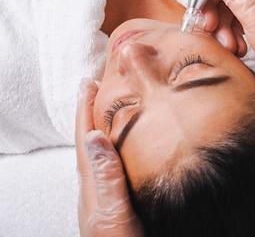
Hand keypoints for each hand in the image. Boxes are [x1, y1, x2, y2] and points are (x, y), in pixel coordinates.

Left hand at [75, 79, 143, 236]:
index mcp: (93, 187)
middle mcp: (96, 189)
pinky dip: (116, 150)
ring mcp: (106, 198)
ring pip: (101, 155)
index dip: (86, 111)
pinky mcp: (119, 206)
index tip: (88, 82)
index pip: (86, 140)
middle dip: (91, 113)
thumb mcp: (115, 215)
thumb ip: (107, 178)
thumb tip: (95, 137)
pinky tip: (125, 151)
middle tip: (96, 85)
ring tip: (109, 109)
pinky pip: (112, 168)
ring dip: (103, 128)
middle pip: (90, 142)